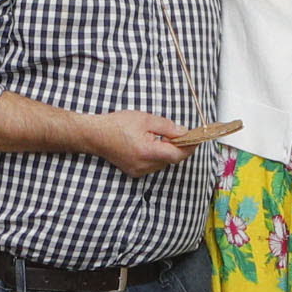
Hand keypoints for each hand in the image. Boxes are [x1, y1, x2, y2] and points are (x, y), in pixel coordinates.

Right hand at [81, 108, 208, 176]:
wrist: (95, 135)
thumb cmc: (117, 124)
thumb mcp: (145, 119)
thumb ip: (167, 127)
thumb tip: (184, 133)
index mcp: (147, 151)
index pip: (177, 155)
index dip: (189, 147)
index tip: (197, 139)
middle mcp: (144, 165)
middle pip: (171, 160)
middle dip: (178, 147)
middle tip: (180, 133)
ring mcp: (139, 171)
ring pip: (163, 163)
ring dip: (167, 151)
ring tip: (161, 136)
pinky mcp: (134, 172)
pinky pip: (153, 165)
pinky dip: (157, 155)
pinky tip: (150, 144)